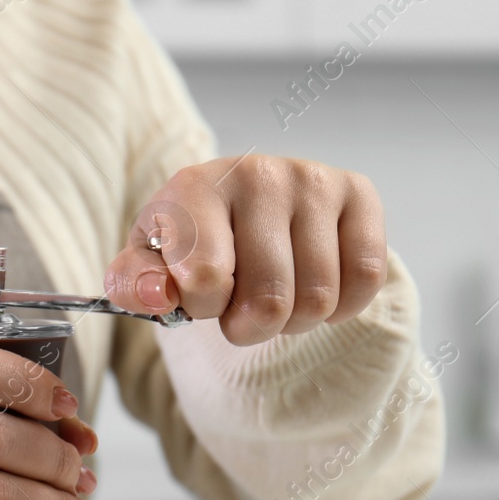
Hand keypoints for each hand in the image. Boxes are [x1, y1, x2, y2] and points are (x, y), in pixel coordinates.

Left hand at [104, 155, 387, 345]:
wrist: (239, 212)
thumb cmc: (191, 245)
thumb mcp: (149, 265)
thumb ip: (133, 285)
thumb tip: (155, 295)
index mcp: (194, 187)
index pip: (207, 282)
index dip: (205, 308)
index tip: (199, 292)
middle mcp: (257, 173)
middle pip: (269, 300)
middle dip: (251, 325)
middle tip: (240, 306)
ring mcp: (311, 179)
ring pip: (318, 298)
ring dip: (295, 320)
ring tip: (275, 293)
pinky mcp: (357, 193)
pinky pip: (365, 279)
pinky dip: (341, 305)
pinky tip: (314, 286)